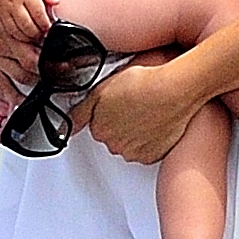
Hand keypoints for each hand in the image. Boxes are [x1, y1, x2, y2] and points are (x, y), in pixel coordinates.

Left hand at [82, 62, 198, 169]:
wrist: (174, 90)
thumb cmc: (142, 84)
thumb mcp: (100, 90)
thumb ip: (79, 112)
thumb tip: (64, 128)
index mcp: (99, 129)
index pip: (97, 125)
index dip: (107, 111)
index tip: (118, 102)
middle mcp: (115, 145)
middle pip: (113, 136)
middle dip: (121, 123)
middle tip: (134, 104)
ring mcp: (135, 152)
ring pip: (130, 144)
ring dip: (136, 132)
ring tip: (147, 111)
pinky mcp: (154, 155)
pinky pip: (148, 149)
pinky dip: (151, 139)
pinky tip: (156, 122)